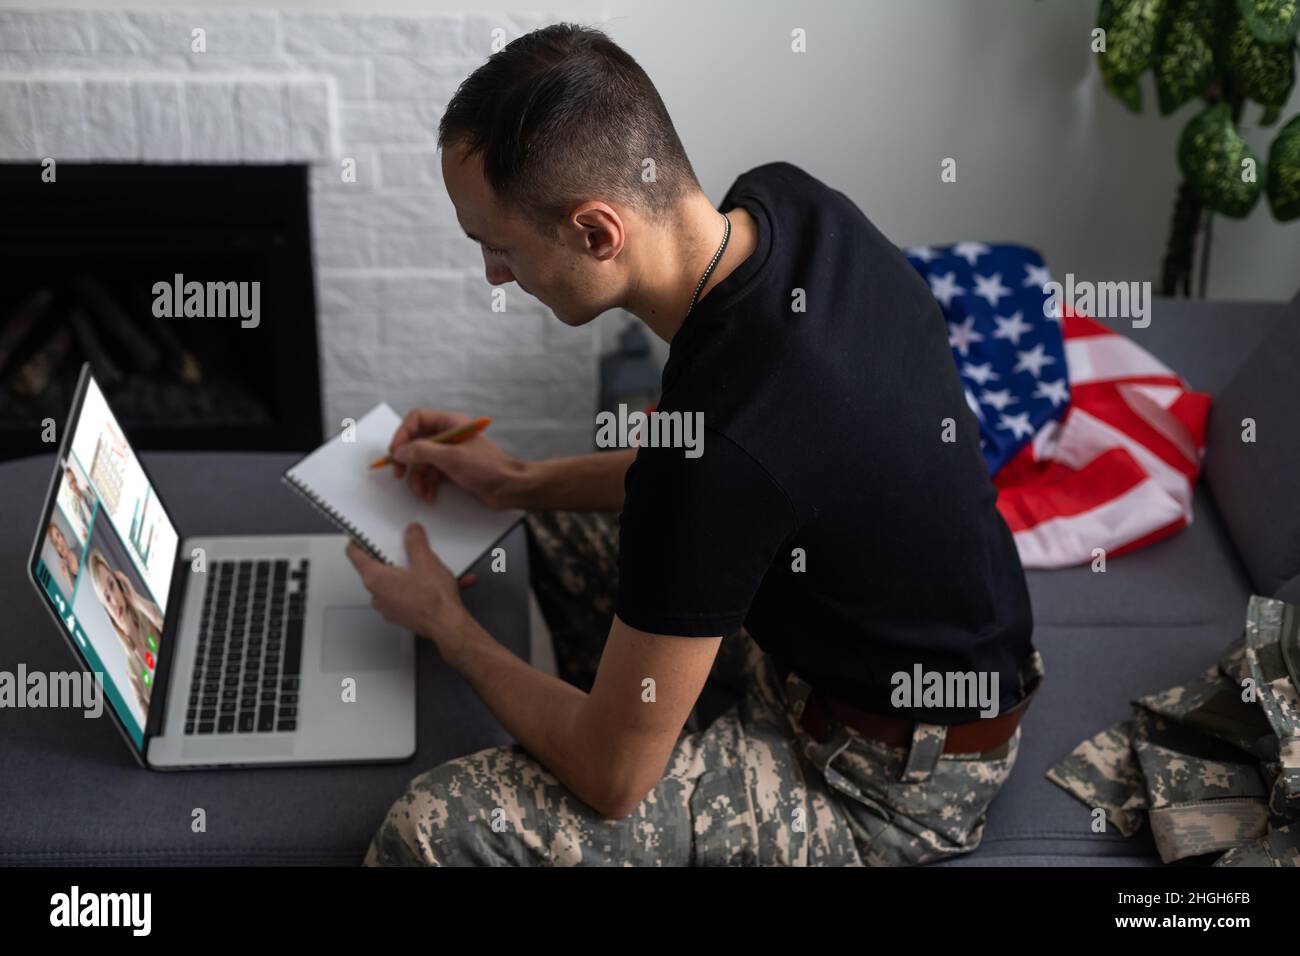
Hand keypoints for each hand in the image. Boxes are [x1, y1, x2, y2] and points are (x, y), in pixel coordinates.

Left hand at [345, 524, 480, 660]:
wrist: (448, 626)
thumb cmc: (434, 600)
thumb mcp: (426, 561)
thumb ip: (415, 542)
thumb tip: (411, 532)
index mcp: (376, 578)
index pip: (354, 554)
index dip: (359, 542)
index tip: (364, 537)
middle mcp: (377, 595)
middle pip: (376, 569)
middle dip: (391, 558)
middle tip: (406, 549)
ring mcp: (388, 607)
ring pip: (393, 584)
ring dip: (408, 574)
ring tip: (430, 569)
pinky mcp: (401, 615)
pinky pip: (405, 596)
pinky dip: (419, 589)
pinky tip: (439, 583)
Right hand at [388, 408, 527, 508]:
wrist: (509, 487)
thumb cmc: (487, 468)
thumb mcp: (451, 458)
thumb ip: (422, 452)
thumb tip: (400, 451)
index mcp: (450, 423)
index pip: (417, 420)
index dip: (403, 434)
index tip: (396, 452)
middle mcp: (448, 435)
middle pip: (416, 442)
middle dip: (408, 461)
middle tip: (400, 474)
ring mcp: (450, 452)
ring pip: (422, 461)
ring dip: (418, 477)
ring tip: (421, 491)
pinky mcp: (452, 468)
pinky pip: (431, 473)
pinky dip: (427, 484)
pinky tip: (430, 495)